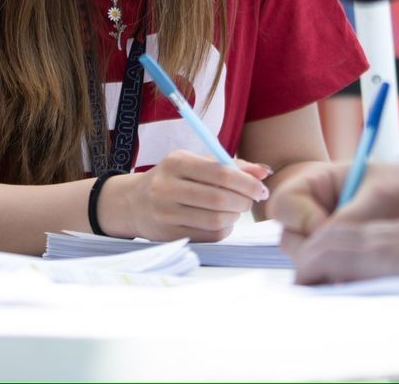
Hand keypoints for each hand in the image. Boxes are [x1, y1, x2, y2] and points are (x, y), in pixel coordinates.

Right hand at [105, 150, 270, 241]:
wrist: (133, 203)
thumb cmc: (173, 178)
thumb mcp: (195, 163)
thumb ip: (231, 165)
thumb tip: (265, 172)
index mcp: (176, 162)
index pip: (220, 173)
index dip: (246, 182)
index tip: (261, 188)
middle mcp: (167, 187)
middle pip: (219, 199)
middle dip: (243, 201)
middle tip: (249, 200)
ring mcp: (166, 213)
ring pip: (216, 220)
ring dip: (234, 216)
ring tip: (234, 209)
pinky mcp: (169, 235)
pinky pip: (209, 235)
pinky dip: (224, 228)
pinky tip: (222, 221)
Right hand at [271, 157, 398, 283]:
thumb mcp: (379, 200)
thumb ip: (347, 224)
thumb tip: (320, 255)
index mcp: (317, 183)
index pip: (283, 204)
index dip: (301, 220)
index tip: (327, 230)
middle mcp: (315, 211)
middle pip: (289, 238)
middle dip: (312, 250)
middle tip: (347, 253)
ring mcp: (326, 237)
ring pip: (305, 261)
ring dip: (327, 267)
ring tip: (362, 265)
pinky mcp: (341, 261)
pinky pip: (327, 275)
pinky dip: (340, 278)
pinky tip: (365, 274)